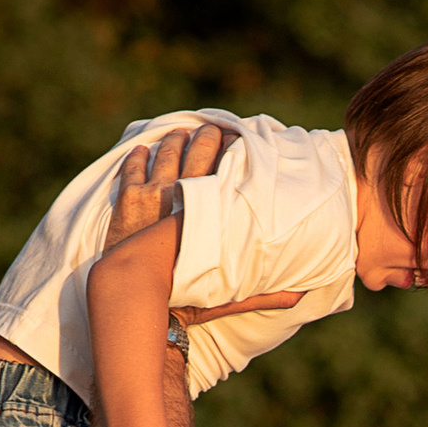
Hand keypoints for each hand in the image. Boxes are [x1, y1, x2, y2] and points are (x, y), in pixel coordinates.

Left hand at [104, 125, 311, 325]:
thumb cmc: (182, 297)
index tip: (240, 142)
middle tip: (213, 129)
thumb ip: (261, 295)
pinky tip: (141, 150)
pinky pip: (132, 169)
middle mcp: (184, 194)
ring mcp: (153, 193)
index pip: (225, 170)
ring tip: (180, 133)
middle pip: (197, 152)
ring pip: (165, 154)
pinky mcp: (128, 199)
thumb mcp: (227, 297)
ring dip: (174, 141)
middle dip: (207, 137)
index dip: (233, 152)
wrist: (136, 290)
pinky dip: (138, 157)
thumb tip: (299, 298)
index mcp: (209, 211)